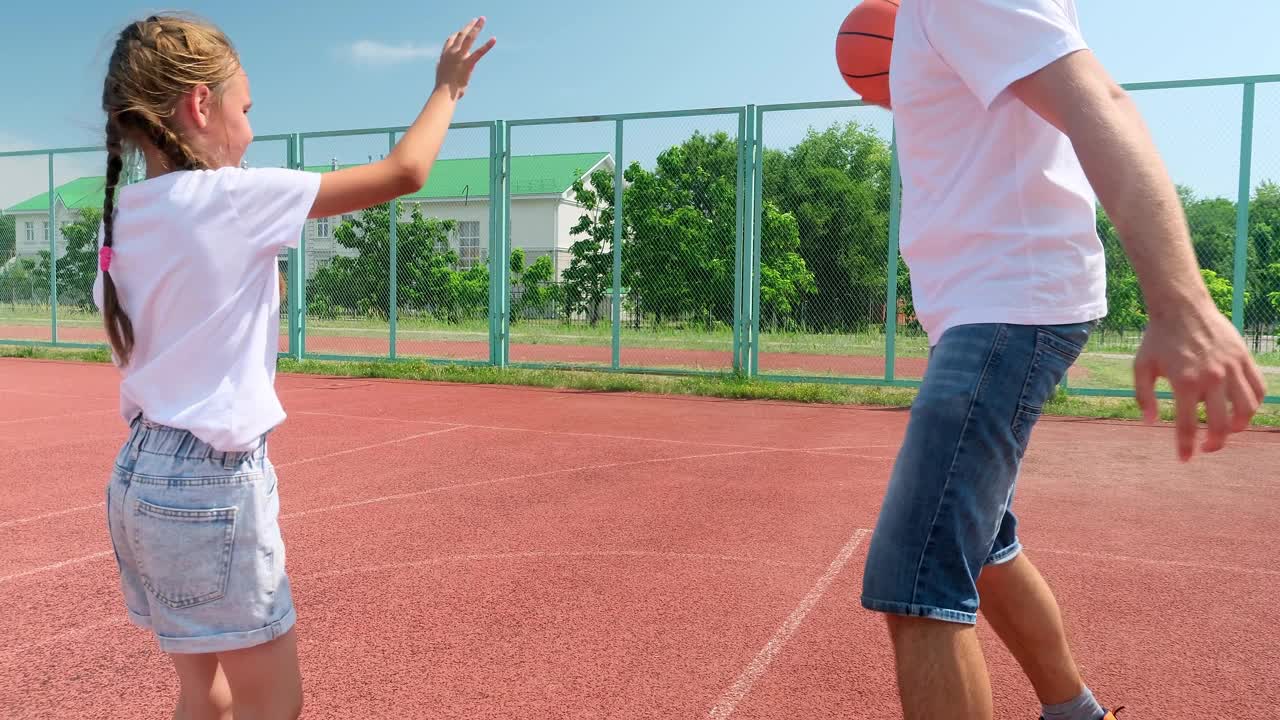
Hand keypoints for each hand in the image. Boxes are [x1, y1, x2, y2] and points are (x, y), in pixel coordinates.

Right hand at [435, 17, 495, 99]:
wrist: (444, 93)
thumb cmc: (443, 87)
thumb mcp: (440, 72)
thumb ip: (440, 66)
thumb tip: (438, 63)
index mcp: (445, 55)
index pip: (450, 39)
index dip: (457, 34)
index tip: (461, 31)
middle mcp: (452, 52)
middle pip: (461, 34)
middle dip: (469, 26)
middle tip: (476, 20)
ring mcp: (459, 56)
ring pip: (469, 37)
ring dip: (476, 27)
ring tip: (482, 19)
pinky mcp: (468, 63)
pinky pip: (479, 52)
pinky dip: (487, 45)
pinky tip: (494, 39)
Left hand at [1134, 302, 1266, 461]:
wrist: (1181, 307)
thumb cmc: (1158, 339)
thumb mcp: (1141, 367)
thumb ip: (1143, 397)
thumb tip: (1150, 423)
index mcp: (1184, 382)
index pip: (1187, 425)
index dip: (1186, 446)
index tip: (1185, 459)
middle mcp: (1212, 377)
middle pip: (1221, 423)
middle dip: (1215, 443)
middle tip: (1207, 448)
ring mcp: (1231, 368)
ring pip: (1246, 409)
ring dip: (1239, 427)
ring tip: (1226, 431)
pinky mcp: (1244, 358)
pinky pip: (1258, 388)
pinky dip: (1254, 404)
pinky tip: (1242, 410)